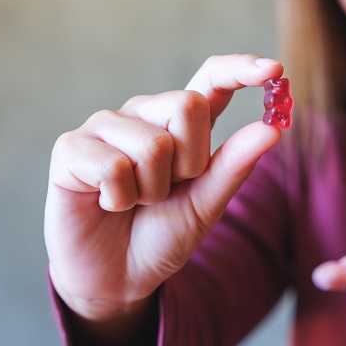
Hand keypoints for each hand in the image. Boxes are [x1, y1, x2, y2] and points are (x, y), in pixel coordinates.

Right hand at [45, 54, 282, 325]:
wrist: (119, 277)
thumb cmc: (163, 234)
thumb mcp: (207, 203)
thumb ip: (236, 165)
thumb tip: (273, 130)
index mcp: (181, 123)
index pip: (211, 80)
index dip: (240, 69)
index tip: (275, 70)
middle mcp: (144, 114)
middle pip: (188, 106)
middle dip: (190, 162)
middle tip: (169, 190)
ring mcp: (105, 126)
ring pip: (154, 144)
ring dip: (152, 190)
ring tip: (136, 202)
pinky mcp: (71, 148)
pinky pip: (114, 167)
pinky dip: (119, 199)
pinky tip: (108, 205)